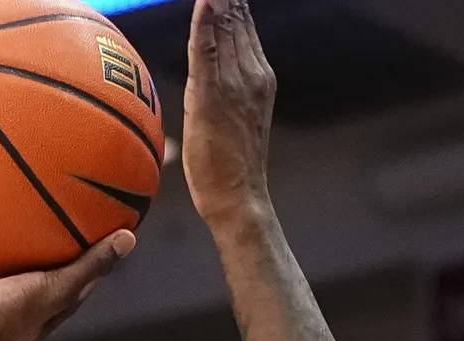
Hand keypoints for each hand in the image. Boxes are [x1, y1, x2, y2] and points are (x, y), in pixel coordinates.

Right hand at [0, 232, 135, 340]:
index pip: (64, 291)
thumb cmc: (9, 313)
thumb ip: (91, 265)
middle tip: (41, 220)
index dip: (78, 268)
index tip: (88, 240)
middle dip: (31, 255)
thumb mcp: (58, 288)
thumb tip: (130, 238)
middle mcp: (2, 311)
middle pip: (23, 279)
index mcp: (32, 318)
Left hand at [181, 0, 276, 220]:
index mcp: (259, 78)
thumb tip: (210, 76)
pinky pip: (207, 50)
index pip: (245, 27)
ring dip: (217, 1)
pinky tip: (205, 1)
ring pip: (225, 28)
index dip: (233, 2)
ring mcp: (235, 84)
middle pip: (236, 20)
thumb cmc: (230, 166)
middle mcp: (252, 74)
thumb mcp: (233, 119)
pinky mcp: (213, 96)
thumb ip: (227, 92)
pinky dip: (204, 23)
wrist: (240, 197)